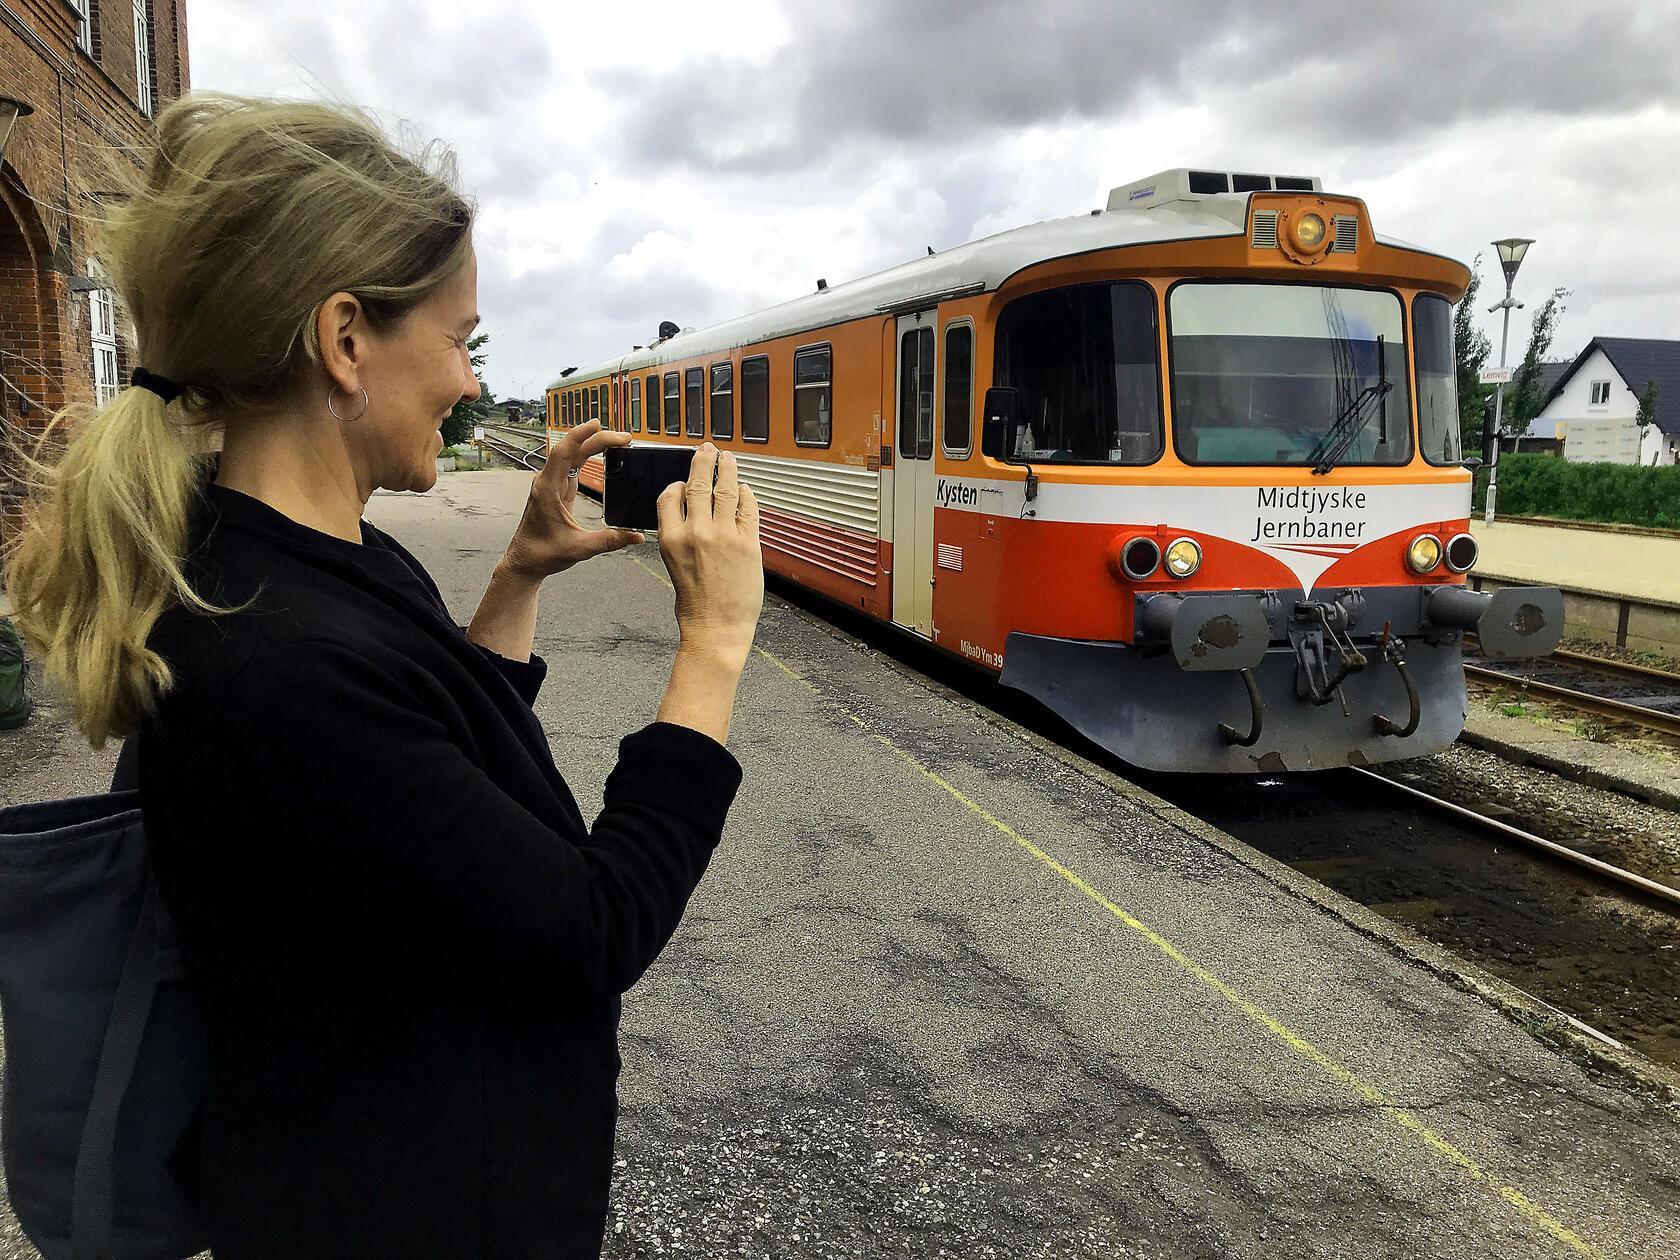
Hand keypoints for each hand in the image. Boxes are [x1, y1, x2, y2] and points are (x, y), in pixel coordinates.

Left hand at [501, 420, 642, 579]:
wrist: (524, 561)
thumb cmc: (542, 554)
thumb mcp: (579, 549)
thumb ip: (609, 541)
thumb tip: (636, 536)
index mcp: (547, 490)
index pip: (563, 453)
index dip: (579, 435)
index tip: (597, 424)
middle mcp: (547, 483)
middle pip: (572, 450)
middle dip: (597, 439)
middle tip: (625, 438)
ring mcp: (552, 485)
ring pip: (573, 456)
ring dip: (593, 445)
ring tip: (618, 441)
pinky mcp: (557, 491)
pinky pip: (573, 466)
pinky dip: (588, 456)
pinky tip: (601, 452)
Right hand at [657, 443, 762, 668]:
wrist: (715, 629)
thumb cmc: (694, 603)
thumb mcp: (674, 564)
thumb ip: (682, 535)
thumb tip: (693, 512)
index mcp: (671, 538)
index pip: (670, 495)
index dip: (679, 483)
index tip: (685, 479)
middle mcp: (696, 532)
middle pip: (699, 483)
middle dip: (703, 460)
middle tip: (708, 449)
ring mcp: (724, 535)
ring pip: (726, 489)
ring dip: (727, 468)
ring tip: (728, 457)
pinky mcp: (748, 543)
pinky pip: (748, 508)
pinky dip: (746, 495)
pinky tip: (745, 489)